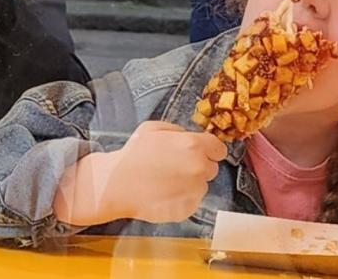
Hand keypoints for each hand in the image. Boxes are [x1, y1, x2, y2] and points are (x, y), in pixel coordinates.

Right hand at [53, 121, 226, 226]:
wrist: (118, 183)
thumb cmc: (134, 153)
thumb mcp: (154, 128)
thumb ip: (178, 131)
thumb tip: (190, 137)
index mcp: (193, 146)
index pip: (219, 149)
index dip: (210, 150)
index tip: (201, 152)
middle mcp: (199, 169)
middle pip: (211, 168)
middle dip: (198, 165)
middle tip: (177, 165)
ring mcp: (194, 192)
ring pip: (201, 185)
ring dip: (190, 183)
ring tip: (166, 180)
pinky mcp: (187, 209)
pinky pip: (191, 201)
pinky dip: (182, 198)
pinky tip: (164, 193)